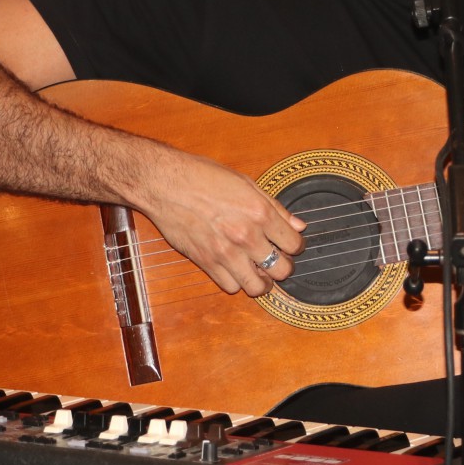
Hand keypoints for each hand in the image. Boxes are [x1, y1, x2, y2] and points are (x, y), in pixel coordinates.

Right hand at [133, 148, 307, 297]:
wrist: (165, 184)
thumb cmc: (203, 177)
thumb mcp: (245, 183)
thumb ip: (274, 207)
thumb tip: (298, 226)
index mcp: (260, 212)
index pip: (294, 244)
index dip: (295, 246)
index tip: (289, 245)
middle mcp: (246, 236)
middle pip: (282, 270)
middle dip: (283, 267)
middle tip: (276, 260)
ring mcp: (226, 253)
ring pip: (257, 286)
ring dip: (262, 282)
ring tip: (258, 272)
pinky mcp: (206, 262)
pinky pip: (231, 287)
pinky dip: (236, 282)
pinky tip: (235, 269)